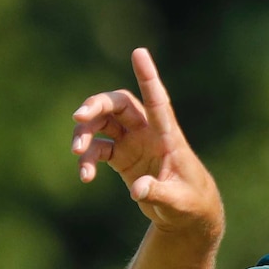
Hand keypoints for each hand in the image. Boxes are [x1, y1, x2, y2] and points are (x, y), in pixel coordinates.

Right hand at [71, 48, 222, 236]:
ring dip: (85, 133)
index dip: (148, 77)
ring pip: (103, 123)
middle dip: (97, 105)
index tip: (139, 52)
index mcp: (168, 136)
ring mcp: (134, 143)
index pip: (158, 101)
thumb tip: (138, 190)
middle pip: (120, 105)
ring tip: (77, 153)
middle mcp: (149, 134)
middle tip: (78, 117)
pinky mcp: (123, 157)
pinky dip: (87, 159)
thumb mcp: (178, 201)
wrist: (187, 215)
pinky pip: (98, 149)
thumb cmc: (191, 203)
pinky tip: (85, 176)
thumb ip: (159, 193)